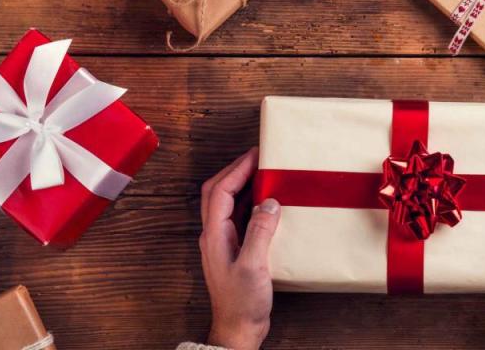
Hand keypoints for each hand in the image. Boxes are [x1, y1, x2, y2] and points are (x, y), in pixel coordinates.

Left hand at [200, 147, 280, 349]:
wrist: (238, 328)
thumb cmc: (242, 302)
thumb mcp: (254, 266)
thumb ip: (260, 232)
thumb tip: (269, 203)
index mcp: (215, 235)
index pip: (221, 192)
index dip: (236, 170)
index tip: (255, 155)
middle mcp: (214, 235)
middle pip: (217, 192)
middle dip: (234, 171)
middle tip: (256, 158)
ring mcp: (223, 243)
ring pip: (225, 204)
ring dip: (240, 185)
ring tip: (261, 173)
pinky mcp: (233, 250)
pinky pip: (237, 217)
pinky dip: (248, 203)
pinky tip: (265, 203)